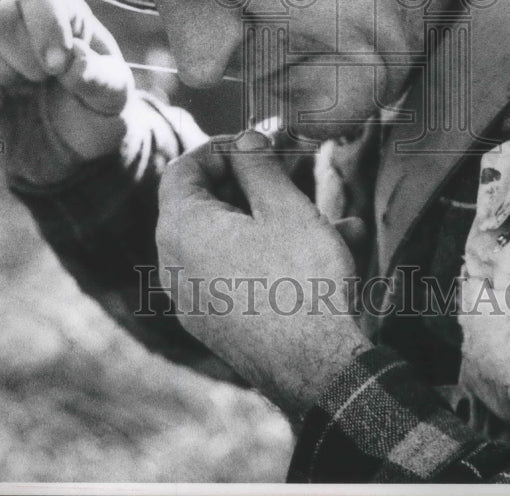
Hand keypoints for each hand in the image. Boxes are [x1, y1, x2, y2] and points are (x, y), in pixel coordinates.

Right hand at [0, 0, 136, 183]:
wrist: (70, 153)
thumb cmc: (93, 112)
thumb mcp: (114, 98)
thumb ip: (100, 78)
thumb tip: (75, 61)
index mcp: (60, 13)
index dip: (45, 26)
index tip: (57, 66)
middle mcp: (17, 23)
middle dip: (19, 57)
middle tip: (40, 82)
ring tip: (12, 95)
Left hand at [156, 130, 372, 418]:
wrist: (319, 371)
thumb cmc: (300, 279)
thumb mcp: (284, 205)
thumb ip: (257, 164)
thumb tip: (245, 139)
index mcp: (181, 230)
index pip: (182, 170)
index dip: (219, 147)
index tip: (258, 142)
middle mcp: (175, 267)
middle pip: (204, 205)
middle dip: (253, 185)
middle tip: (292, 173)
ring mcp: (194, 302)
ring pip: (231, 241)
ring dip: (276, 221)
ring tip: (334, 217)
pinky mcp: (217, 327)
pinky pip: (238, 275)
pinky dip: (273, 256)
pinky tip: (330, 253)